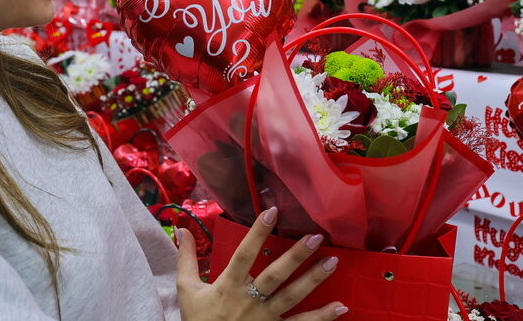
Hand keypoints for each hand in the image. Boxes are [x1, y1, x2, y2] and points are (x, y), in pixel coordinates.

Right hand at [176, 207, 346, 320]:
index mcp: (228, 286)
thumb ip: (186, 259)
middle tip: (315, 237)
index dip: (257, 233)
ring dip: (314, 279)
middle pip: (275, 276)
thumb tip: (181, 230)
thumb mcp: (186, 290)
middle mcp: (249, 301)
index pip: (244, 254)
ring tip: (333, 261)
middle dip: (296, 256)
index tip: (272, 211)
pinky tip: (341, 306)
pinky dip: (322, 317)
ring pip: (293, 297)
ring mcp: (265, 319)